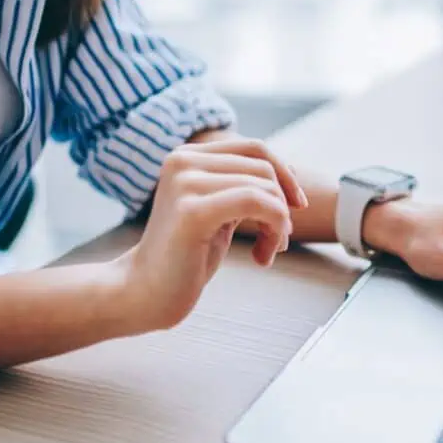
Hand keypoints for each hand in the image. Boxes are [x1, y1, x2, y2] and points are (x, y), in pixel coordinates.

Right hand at [116, 140, 305, 331]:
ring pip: (265, 188)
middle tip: (277, 242)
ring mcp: (185, 183)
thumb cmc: (187, 256)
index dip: (286, 175)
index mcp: (187, 155)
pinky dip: (274, 230)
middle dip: (283, 206)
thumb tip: (291, 171)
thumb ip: (242, 186)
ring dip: (280, 225)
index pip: (255, 148)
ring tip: (268, 252)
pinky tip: (263, 258)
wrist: (145, 294)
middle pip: (264, 169)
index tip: (296, 207)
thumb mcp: (219, 210)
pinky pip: (258, 203)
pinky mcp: (192, 211)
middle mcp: (182, 160)